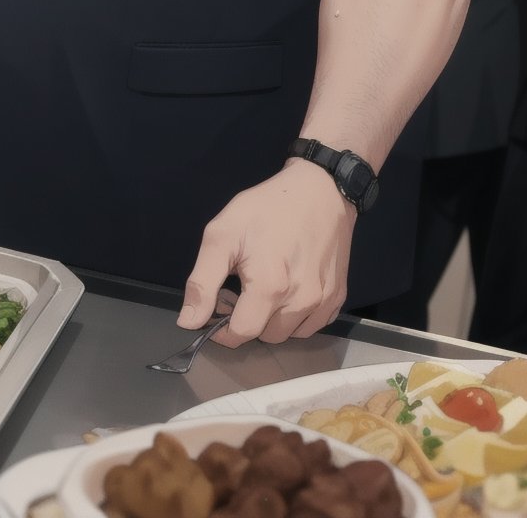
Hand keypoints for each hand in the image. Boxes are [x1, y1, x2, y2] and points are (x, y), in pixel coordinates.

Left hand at [178, 161, 354, 344]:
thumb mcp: (223, 234)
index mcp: (269, 287)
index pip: (241, 334)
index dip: (224, 325)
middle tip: (244, 285)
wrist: (320, 189)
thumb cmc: (267, 207)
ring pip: (289, 333)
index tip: (222, 303)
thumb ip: (203, 282)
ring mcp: (323, 301)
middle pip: (265, 336)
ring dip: (274, 319)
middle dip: (249, 318)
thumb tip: (188, 322)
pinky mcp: (338, 297)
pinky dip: (298, 316)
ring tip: (269, 283)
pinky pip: (312, 325)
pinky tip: (291, 287)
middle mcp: (300, 302)